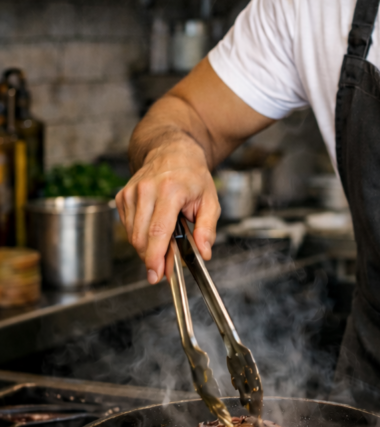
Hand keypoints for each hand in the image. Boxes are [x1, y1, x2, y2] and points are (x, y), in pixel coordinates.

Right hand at [116, 134, 220, 284]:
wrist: (171, 152)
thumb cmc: (192, 176)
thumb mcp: (210, 200)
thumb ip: (207, 228)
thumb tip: (204, 252)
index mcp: (170, 190)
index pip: (158, 231)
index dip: (155, 257)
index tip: (156, 274)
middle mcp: (146, 190)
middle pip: (141, 237)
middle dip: (152, 258)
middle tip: (165, 267)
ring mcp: (131, 192)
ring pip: (132, 235)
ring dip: (146, 247)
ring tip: (164, 243)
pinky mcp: (122, 196)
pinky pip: (127, 227)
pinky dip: (139, 235)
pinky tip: (153, 228)